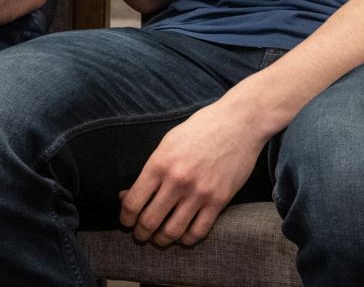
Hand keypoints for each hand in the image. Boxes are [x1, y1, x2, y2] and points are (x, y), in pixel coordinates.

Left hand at [119, 99, 267, 245]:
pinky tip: (182, 235)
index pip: (133, 202)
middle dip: (141, 233)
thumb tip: (127, 195)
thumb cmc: (198, 130)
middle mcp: (177, 181)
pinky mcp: (219, 201)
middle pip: (150, 221)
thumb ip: (149, 170)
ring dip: (162, 240)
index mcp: (159, 164)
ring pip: (173, 231)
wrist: (237, 124)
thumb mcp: (167, 144)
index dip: (125, 218)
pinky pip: (199, 231)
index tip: (126, 221)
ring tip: (159, 239)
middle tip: (140, 235)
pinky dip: (187, 239)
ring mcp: (199, 193)